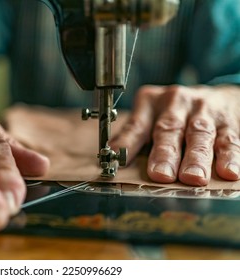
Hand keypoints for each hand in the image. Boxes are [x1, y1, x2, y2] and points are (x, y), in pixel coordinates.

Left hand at [110, 85, 239, 185]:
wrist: (218, 96)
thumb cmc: (177, 112)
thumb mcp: (152, 116)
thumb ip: (134, 136)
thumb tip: (112, 157)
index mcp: (152, 102)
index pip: (137, 124)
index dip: (128, 143)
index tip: (118, 161)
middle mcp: (177, 103)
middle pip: (169, 128)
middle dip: (165, 153)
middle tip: (160, 174)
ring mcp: (204, 111)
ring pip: (199, 134)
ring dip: (196, 157)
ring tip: (192, 177)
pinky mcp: (228, 122)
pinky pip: (229, 140)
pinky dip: (229, 156)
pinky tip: (228, 171)